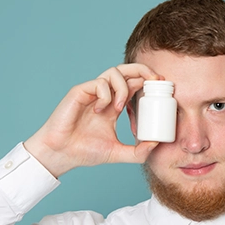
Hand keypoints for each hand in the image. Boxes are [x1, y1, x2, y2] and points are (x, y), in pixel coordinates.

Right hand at [24, 65, 161, 177]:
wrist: (62, 154)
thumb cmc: (85, 152)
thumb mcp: (117, 153)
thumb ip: (137, 152)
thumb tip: (156, 145)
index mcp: (114, 106)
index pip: (133, 85)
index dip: (147, 82)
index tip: (162, 87)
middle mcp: (105, 96)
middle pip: (126, 71)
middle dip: (143, 70)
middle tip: (155, 80)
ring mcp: (92, 93)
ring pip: (113, 72)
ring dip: (123, 87)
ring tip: (120, 107)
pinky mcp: (79, 92)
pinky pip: (98, 83)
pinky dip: (105, 95)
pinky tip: (101, 110)